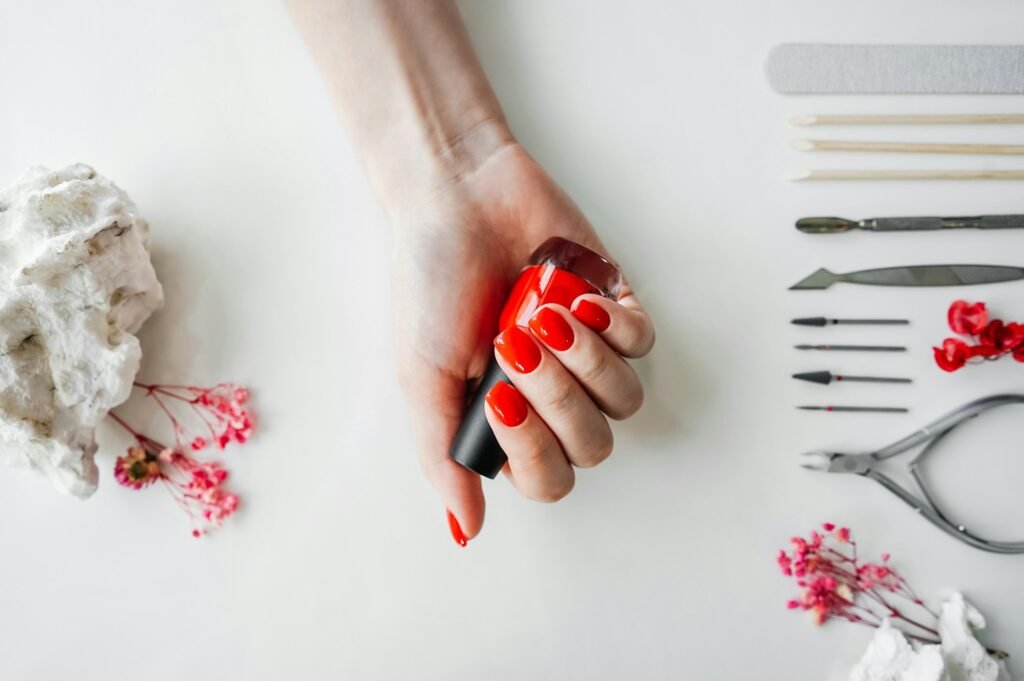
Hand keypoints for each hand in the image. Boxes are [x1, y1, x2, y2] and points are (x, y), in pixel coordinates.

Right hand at [391, 141, 654, 541]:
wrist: (455, 196)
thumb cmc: (431, 282)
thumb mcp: (422, 376)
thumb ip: (445, 456)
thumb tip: (467, 532)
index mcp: (505, 420)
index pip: (546, 477)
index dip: (533, 448)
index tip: (497, 392)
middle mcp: (552, 394)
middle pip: (593, 445)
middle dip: (558, 398)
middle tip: (515, 343)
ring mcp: (586, 353)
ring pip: (625, 399)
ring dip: (585, 360)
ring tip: (542, 312)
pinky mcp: (614, 308)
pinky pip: (640, 344)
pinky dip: (611, 324)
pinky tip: (572, 296)